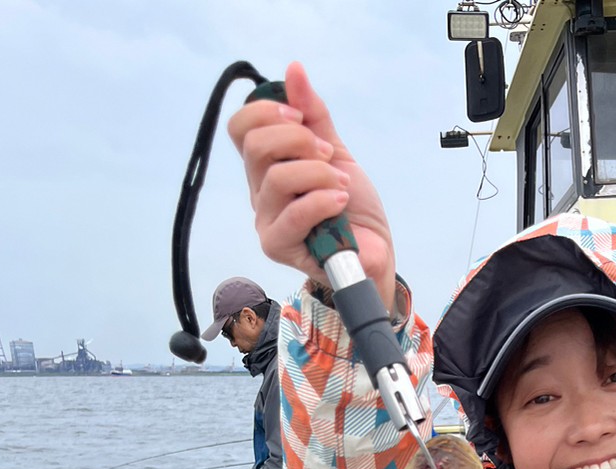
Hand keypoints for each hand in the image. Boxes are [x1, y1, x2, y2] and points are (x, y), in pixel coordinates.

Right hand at [227, 61, 395, 308]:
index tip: (301, 117)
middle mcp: (259, 192)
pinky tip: (341, 202)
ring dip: (319, 174)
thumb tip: (294, 69)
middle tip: (329, 155)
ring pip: (278, 179)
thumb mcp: (336, 152)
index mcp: (266, 166)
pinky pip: (295, 214)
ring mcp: (266, 221)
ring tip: (342, 185)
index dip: (267, 112)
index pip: (240, 128)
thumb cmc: (352, 206)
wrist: (374, 251)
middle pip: (256, 147)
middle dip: (300, 140)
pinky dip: (323, 200)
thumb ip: (314, 115)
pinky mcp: (279, 247)